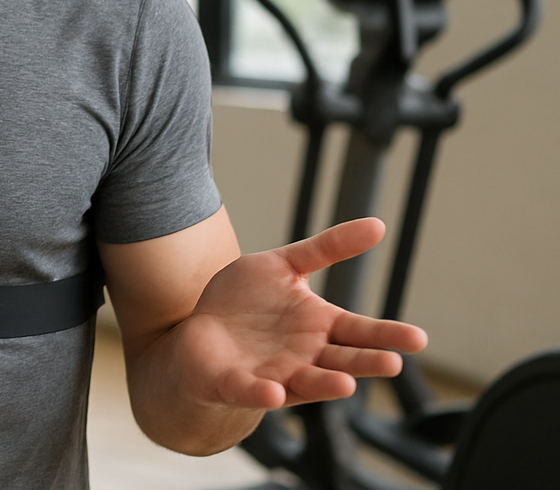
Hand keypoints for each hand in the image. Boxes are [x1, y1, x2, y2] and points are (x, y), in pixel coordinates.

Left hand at [173, 217, 427, 411]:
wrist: (199, 334)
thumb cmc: (246, 302)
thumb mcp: (284, 264)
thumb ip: (327, 248)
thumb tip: (379, 224)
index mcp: (319, 327)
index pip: (360, 331)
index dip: (386, 335)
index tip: (419, 338)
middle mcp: (305, 356)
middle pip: (343, 361)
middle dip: (366, 363)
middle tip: (394, 363)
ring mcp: (274, 374)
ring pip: (307, 382)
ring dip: (326, 385)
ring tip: (347, 384)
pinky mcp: (237, 384)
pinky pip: (252, 391)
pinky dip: (263, 393)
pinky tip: (274, 391)